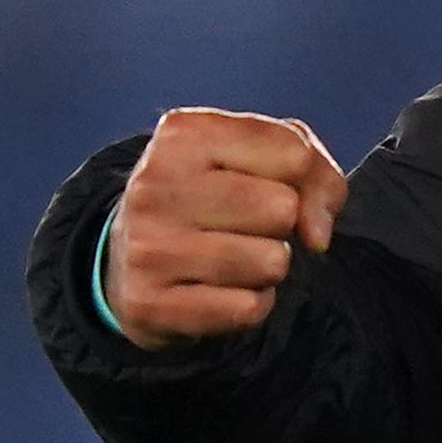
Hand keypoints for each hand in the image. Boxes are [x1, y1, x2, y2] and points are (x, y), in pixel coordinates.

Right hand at [106, 108, 345, 348]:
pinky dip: (251, 305)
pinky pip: (249, 308)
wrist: (124, 262)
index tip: (274, 187)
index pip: (294, 154)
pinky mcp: (150, 304)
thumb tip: (317, 235)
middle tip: (245, 227)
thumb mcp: (256, 159)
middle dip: (281, 225)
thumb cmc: (209, 200)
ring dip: (268, 268)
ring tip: (234, 258)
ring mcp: (148, 246)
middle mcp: (155, 184)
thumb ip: (313, 172)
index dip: (305, 179)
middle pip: (283, 208)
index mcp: (183, 134)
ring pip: (272, 262)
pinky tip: (219, 291)